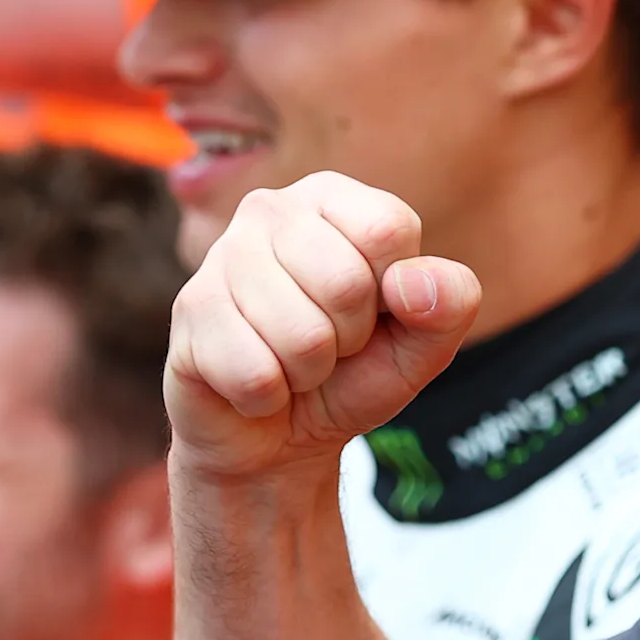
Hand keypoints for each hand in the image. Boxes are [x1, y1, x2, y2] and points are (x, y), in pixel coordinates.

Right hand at [165, 173, 480, 481]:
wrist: (275, 441)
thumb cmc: (350, 377)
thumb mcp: (422, 346)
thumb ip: (449, 304)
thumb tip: (412, 284)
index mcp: (332, 197)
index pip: (388, 230)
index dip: (394, 294)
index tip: (373, 312)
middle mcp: (270, 210)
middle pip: (346, 284)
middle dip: (348, 340)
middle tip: (328, 347)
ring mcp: (221, 257)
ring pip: (302, 336)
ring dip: (307, 373)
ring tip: (290, 365)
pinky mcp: (190, 312)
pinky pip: (256, 373)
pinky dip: (268, 397)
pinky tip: (253, 382)